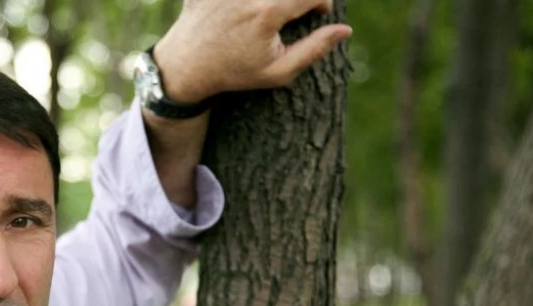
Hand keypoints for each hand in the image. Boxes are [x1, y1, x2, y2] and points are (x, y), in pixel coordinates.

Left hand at [153, 0, 351, 104]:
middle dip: (298, 0)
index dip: (321, 2)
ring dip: (275, 2)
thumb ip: (314, 49)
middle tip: (293, 13)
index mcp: (268, 11)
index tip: (317, 12)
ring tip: (266, 16)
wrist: (187, 67)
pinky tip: (239, 15)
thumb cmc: (234, 72)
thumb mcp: (277, 72)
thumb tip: (345, 30)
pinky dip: (245, 4)